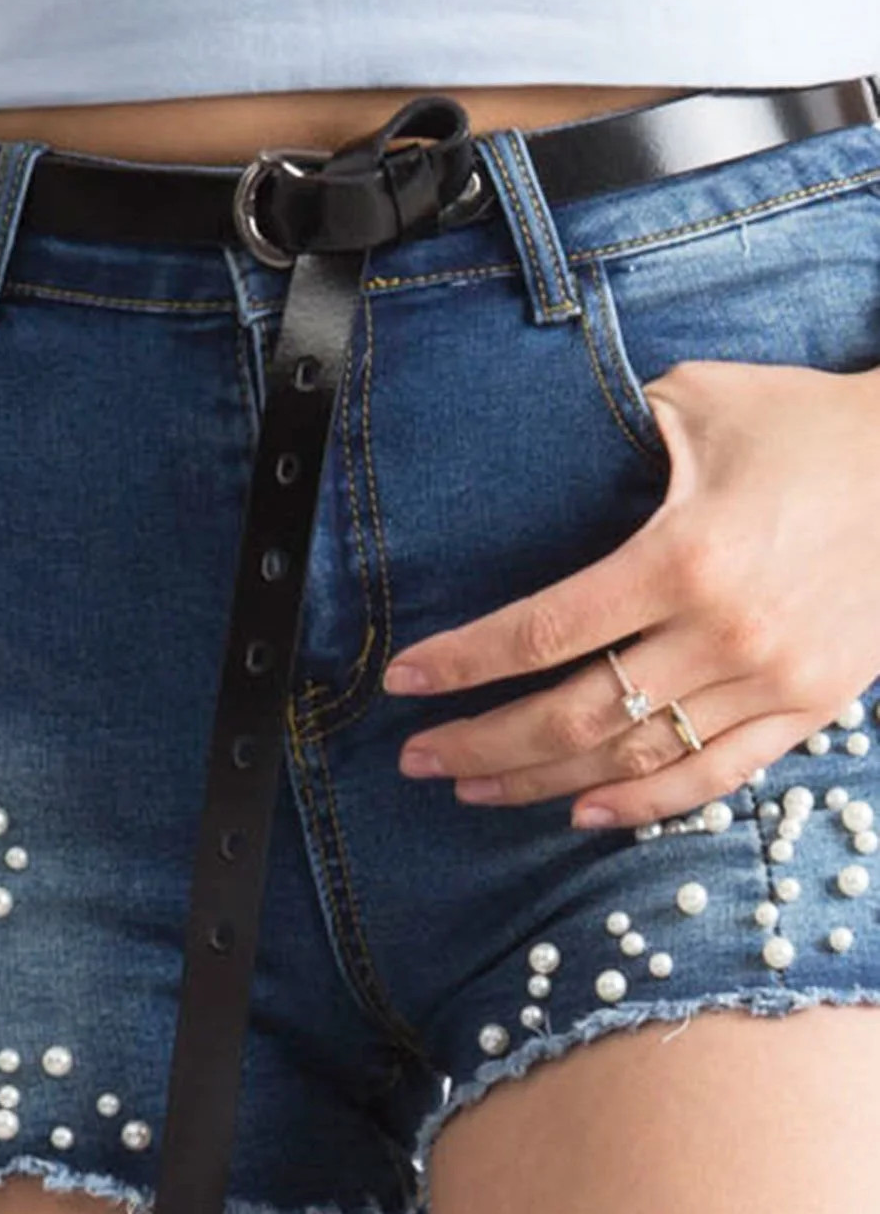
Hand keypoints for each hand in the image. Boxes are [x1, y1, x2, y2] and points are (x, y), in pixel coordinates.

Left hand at [380, 358, 879, 829]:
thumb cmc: (806, 422)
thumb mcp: (699, 400)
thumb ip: (610, 433)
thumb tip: (529, 453)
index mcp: (684, 556)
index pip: (543, 632)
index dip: (464, 664)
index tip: (403, 683)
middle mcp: (724, 632)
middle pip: (575, 716)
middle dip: (482, 744)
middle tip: (415, 759)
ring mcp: (772, 679)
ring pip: (635, 758)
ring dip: (541, 783)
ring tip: (472, 787)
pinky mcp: (811, 705)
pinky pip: (716, 778)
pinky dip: (643, 803)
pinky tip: (580, 813)